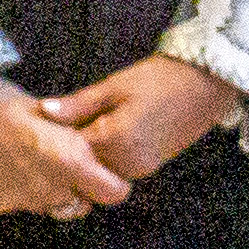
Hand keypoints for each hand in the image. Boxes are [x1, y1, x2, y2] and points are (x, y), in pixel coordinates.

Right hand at [0, 74, 134, 218]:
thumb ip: (79, 143)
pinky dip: (20, 190)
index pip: (113, 193)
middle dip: (78, 188)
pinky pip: (22, 204)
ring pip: (51, 206)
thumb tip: (98, 156)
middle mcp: (49, 190)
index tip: (104, 172)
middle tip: (62, 164)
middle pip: (82, 203)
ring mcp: (22, 201)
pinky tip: (5, 165)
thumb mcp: (55, 115)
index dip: (112, 183)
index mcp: (70, 162)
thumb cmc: (10, 102)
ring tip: (29, 162)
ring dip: (49, 191)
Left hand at [38, 52, 247, 185]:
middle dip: (69, 149)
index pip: (69, 151)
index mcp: (114, 143)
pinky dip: (106, 154)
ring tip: (82, 124)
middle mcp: (126, 164)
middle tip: (60, 123)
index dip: (53, 138)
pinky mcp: (149, 167)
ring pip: (100, 169)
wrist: (207, 84)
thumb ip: (79, 104)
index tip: (41, 123)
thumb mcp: (116, 86)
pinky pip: (117, 167)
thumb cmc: (161, 79)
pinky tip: (104, 130)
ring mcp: (140, 169)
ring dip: (89, 152)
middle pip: (83, 166)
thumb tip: (43, 111)